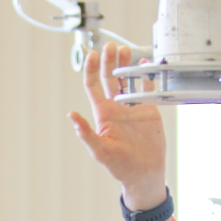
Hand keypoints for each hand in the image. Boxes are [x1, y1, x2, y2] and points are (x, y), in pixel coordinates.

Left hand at [68, 42, 166, 213]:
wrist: (144, 173)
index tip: (94, 55)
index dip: (92, 70)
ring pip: (127, 79)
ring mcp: (133, 107)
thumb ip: (87, 133)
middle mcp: (116, 107)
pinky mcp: (149, 109)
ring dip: (125, 64)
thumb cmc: (120, 166)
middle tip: (111, 46)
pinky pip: (147, 87)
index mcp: (103, 113)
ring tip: (125, 49)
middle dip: (109, 61)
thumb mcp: (100, 151)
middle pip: (110, 77)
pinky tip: (145, 63)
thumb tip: (72, 116)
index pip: (93, 86)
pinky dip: (146, 74)